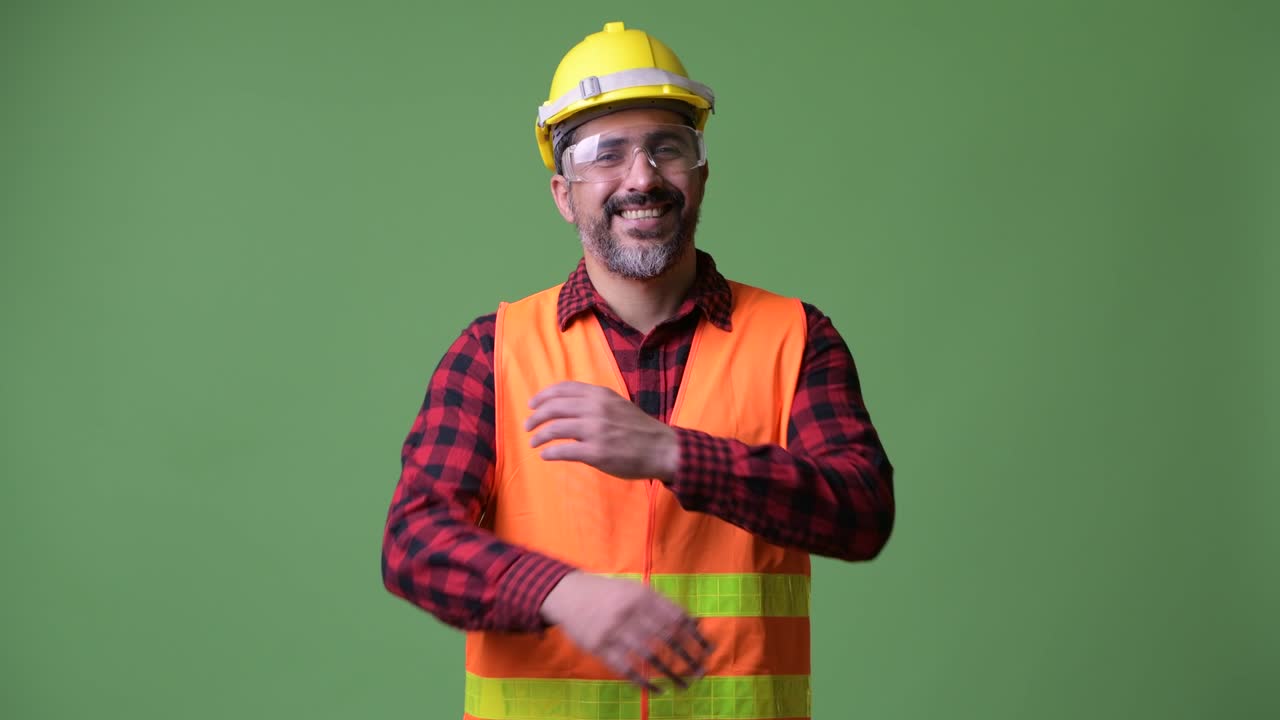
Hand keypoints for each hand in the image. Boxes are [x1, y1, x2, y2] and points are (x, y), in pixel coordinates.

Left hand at [526, 381, 678, 480]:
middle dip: (535, 417)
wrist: (661, 448)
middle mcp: (595, 408)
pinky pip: (563, 451)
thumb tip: (566, 408)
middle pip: (553, 408)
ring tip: (533, 442)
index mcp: (600, 394)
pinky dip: (549, 452)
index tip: (532, 405)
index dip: (543, 396)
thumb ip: (594, 403)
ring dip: (539, 436)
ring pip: (554, 429)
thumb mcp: (617, 404)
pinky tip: (546, 455)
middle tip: (528, 426)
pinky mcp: (596, 453)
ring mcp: (595, 431)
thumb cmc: (638, 428)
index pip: (563, 389)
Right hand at [540, 571, 711, 690]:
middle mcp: (630, 612)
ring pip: (649, 656)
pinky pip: (625, 668)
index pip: (676, 618)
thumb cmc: (610, 593)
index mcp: (642, 595)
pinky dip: (644, 682)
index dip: (694, 635)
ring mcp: (614, 631)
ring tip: (685, 684)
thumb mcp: (636, 590)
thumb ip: (663, 605)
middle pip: (667, 638)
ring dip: (670, 672)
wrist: (569, 595)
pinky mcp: (599, 647)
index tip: (708, 650)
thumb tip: (695, 623)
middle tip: (701, 671)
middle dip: (688, 656)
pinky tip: (658, 690)